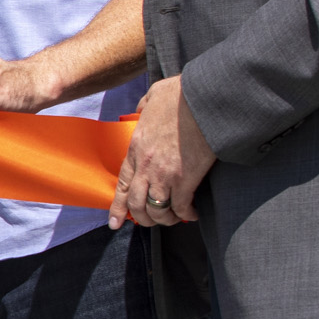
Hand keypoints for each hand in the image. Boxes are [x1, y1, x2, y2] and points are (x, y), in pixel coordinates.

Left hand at [109, 76, 212, 228]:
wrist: (203, 99)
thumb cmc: (182, 95)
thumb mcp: (153, 96)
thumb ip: (144, 106)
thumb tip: (142, 110)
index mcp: (136, 148)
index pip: (122, 184)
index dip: (118, 207)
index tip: (115, 223)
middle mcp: (146, 165)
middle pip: (137, 203)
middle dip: (143, 218)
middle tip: (152, 222)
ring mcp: (164, 174)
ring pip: (156, 209)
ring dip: (165, 219)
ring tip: (174, 219)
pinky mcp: (185, 178)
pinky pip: (180, 207)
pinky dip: (186, 214)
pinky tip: (192, 214)